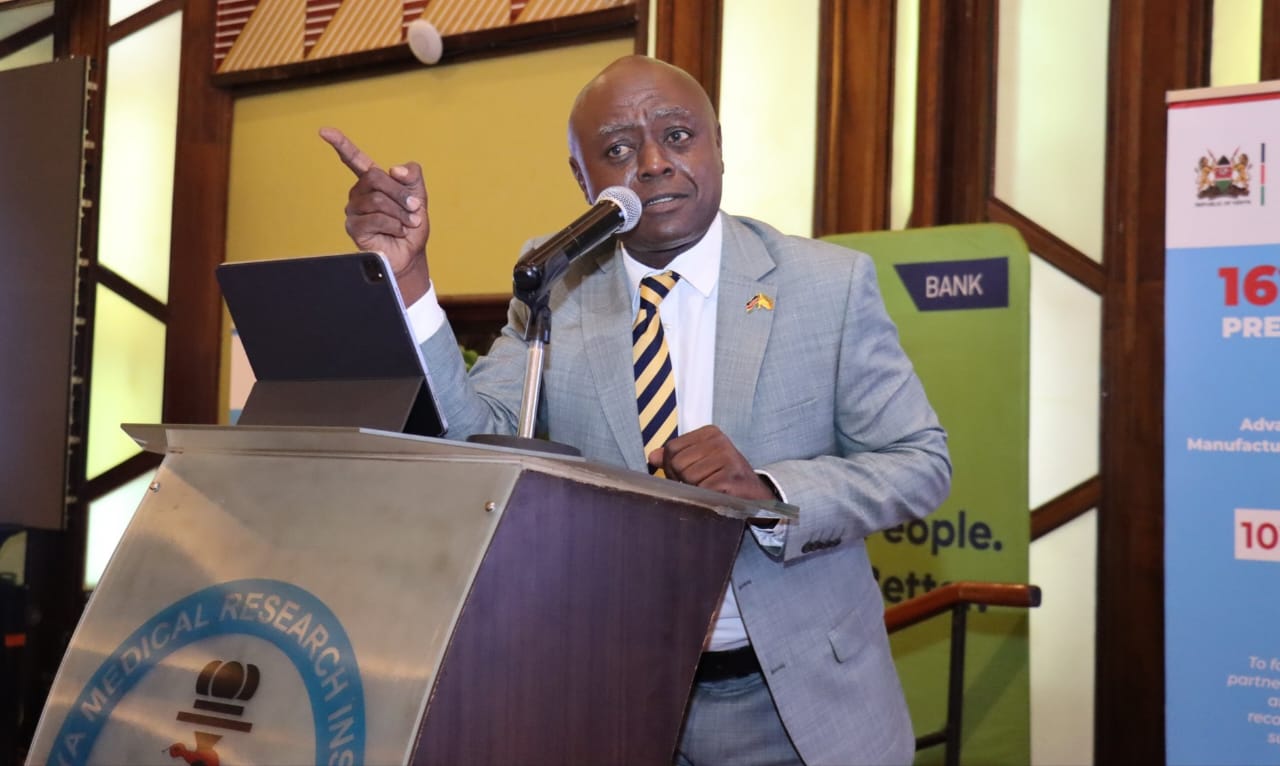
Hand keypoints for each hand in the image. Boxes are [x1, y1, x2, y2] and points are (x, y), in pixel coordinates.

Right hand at [319, 127, 431, 303]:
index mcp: (372, 182)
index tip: (324, 131)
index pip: (354, 160)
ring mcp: (354, 210)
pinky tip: (398, 232)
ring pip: (377, 199)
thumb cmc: (411, 225)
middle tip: (415, 208)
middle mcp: (359, 193)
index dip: (340, 144)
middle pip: (376, 178)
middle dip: (400, 193)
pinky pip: (375, 218)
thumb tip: (394, 169)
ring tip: (408, 224)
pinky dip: (394, 225)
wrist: (411, 254)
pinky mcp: (354, 227)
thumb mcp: (419, 196)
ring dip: (400, 212)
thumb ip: (412, 176)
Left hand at [648, 425, 775, 501]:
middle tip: (700, 484)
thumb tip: (652, 457)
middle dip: (682, 480)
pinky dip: (704, 498)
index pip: (672, 448)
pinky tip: (717, 496)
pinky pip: (701, 491)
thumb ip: (676, 457)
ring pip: (688, 478)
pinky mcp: (730, 478)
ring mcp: (727, 459)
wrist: (755, 495)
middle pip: (678, 463)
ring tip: (710, 489)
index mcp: (710, 433)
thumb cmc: (725, 477)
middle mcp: (720, 442)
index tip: (687, 474)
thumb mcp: (702, 461)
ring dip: (695, 490)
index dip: (672, 466)